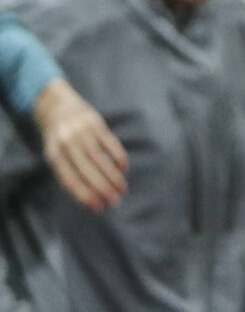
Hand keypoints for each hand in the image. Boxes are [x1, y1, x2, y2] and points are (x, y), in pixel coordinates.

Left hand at [32, 78, 126, 210]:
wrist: (55, 104)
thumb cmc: (57, 136)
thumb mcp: (55, 153)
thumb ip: (68, 170)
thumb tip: (87, 195)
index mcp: (54, 154)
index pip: (70, 179)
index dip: (84, 194)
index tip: (97, 207)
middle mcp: (67, 143)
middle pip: (87, 170)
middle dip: (102, 188)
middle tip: (115, 202)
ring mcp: (82, 132)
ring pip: (100, 158)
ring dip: (112, 176)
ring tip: (122, 189)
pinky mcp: (96, 122)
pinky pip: (109, 142)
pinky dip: (118, 156)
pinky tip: (124, 168)